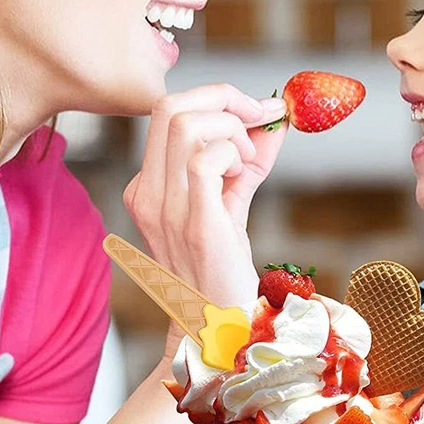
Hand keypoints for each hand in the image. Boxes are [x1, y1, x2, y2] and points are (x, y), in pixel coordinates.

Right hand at [124, 85, 286, 316]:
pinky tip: (243, 174)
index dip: (216, 96)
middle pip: (169, 106)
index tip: (256, 108)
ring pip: (185, 124)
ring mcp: (165, 209)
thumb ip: (250, 158)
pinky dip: (233, 153)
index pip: (167, 109)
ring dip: (232, 127)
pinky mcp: (194, 225)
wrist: (218, 327)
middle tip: (259, 120)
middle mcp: (147, 193)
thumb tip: (276, 118)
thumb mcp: (232, 200)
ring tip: (248, 158)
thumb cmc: (221, 266)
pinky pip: (205, 161)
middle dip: (225, 97)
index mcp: (148, 185)